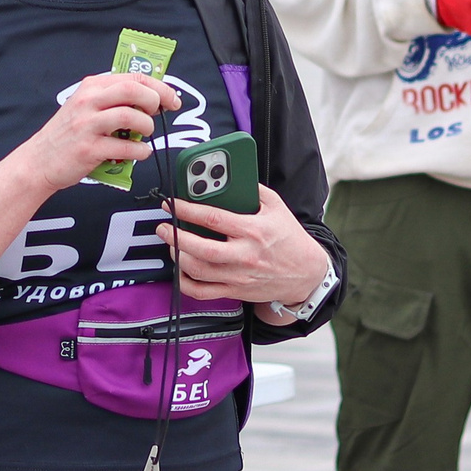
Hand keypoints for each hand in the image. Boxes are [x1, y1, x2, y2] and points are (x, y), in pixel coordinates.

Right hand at [3, 73, 172, 197]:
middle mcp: (88, 103)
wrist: (39, 161)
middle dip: (155, 101)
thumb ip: (110, 100)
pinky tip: (138, 152)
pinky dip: (140, 151)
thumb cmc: (66, 136)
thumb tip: (148, 99)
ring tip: (143, 135)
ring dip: (146, 127)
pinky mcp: (89, 149)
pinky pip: (126, 148)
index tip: (170, 99)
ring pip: (131, 117)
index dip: (159, 87)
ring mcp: (87, 126)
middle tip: (157, 113)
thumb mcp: (84, 107)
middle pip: (133, 90)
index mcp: (90, 88)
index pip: (133, 77)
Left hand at [161, 184, 331, 320]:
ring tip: (171, 244)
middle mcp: (244, 256)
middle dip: (176, 236)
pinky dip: (185, 283)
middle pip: (201, 249)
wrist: (306, 274)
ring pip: (198, 271)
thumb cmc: (290, 238)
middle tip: (164, 227)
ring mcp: (238, 276)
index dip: (187, 210)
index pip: (213, 219)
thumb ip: (253, 191)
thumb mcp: (277, 207)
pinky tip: (180, 269)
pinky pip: (202, 292)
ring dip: (177, 257)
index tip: (172, 204)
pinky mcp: (235, 291)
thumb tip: (229, 177)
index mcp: (253, 231)